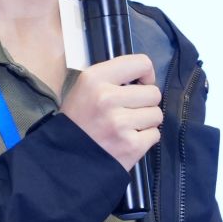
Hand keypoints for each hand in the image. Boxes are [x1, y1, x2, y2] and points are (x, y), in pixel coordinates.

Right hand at [60, 54, 161, 169]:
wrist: (65, 158)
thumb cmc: (78, 121)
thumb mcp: (85, 88)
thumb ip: (114, 77)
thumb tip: (146, 78)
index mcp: (95, 79)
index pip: (141, 63)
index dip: (146, 74)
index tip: (139, 84)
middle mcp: (107, 98)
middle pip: (154, 93)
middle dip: (145, 102)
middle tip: (128, 111)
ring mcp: (120, 123)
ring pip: (156, 114)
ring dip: (146, 121)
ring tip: (127, 127)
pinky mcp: (131, 145)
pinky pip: (155, 134)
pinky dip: (145, 139)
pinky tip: (127, 140)